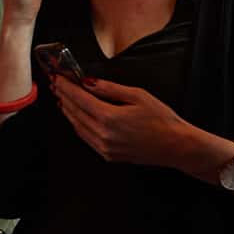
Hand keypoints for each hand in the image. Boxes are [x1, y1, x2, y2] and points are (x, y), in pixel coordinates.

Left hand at [50, 77, 208, 170]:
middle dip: (63, 97)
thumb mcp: (137, 95)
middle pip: (74, 112)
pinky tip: (77, 116)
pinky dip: (78, 125)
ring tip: (62, 98)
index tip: (58, 78)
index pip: (79, 98)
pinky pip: (86, 138)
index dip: (66, 86)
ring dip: (68, 111)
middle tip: (57, 85)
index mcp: (110, 118)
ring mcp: (104, 148)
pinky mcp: (108, 155)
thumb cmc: (162, 120)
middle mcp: (103, 135)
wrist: (176, 146)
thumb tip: (89, 82)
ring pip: (77, 126)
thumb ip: (110, 88)